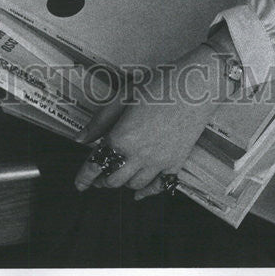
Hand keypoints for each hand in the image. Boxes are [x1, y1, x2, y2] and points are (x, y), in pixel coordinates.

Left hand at [73, 46, 221, 197]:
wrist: (196, 84)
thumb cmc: (160, 84)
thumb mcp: (124, 95)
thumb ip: (101, 120)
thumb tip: (81, 139)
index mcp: (123, 137)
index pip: (96, 165)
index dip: (84, 176)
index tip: (79, 183)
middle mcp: (140, 155)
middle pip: (114, 180)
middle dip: (101, 180)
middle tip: (97, 175)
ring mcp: (159, 161)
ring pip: (134, 185)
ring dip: (122, 183)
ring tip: (118, 174)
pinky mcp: (176, 162)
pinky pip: (159, 186)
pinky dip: (147, 192)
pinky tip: (140, 191)